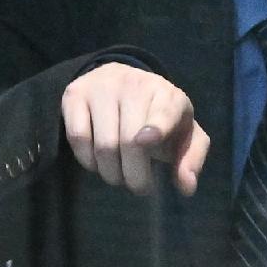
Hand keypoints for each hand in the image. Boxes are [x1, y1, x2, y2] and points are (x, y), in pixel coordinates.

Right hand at [60, 62, 208, 197]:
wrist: (123, 80)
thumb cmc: (158, 117)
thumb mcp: (184, 134)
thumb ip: (191, 159)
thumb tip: (186, 186)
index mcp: (168, 95)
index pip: (164, 111)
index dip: (156, 127)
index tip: (146, 141)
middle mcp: (134, 85)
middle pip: (129, 140)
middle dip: (134, 175)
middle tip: (137, 186)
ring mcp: (102, 87)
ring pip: (103, 144)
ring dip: (111, 173)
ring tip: (119, 175)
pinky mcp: (75, 94)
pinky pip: (78, 137)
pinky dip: (87, 160)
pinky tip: (97, 162)